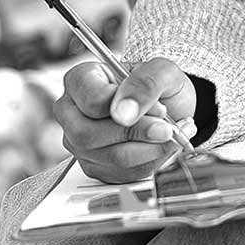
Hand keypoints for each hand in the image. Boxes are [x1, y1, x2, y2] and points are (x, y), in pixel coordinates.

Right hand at [53, 58, 198, 184]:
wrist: (172, 106)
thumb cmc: (160, 84)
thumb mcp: (162, 71)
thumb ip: (145, 83)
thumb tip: (124, 112)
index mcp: (80, 80)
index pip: (93, 101)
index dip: (128, 107)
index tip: (157, 107)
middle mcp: (72, 113)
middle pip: (91, 134)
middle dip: (139, 133)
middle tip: (167, 126)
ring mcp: (80, 143)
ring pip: (110, 157)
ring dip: (149, 149)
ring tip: (168, 133)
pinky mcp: (96, 167)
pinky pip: (122, 174)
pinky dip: (150, 162)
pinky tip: (160, 146)